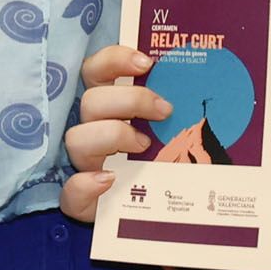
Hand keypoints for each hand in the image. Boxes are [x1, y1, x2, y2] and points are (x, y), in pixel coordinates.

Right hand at [60, 44, 172, 222]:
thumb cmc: (167, 158)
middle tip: (165, 110)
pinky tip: (108, 181)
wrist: (163, 208)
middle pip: (91, 102)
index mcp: (107, 106)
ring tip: (144, 145)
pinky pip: (70, 193)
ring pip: (77, 139)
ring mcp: (85, 166)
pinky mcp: (82, 201)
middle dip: (129, 100)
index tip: (146, 63)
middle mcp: (91, 131)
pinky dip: (85, 185)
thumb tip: (199, 80)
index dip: (114, 60)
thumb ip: (177, 104)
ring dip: (112, 136)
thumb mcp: (172, 127)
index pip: (95, 70)